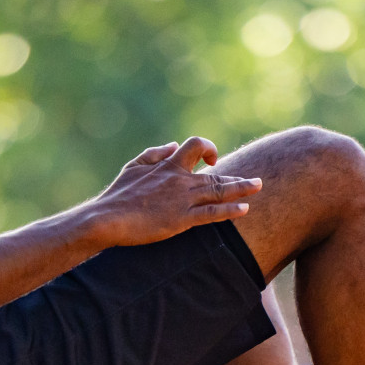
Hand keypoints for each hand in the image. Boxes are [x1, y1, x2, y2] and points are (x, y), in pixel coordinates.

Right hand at [80, 137, 261, 249]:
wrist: (106, 218)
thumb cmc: (117, 195)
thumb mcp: (133, 166)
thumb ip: (155, 154)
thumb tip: (173, 145)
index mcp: (168, 166)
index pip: (195, 146)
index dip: (208, 149)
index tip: (212, 160)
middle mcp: (179, 180)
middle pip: (216, 172)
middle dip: (237, 177)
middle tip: (255, 181)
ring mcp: (182, 200)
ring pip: (219, 190)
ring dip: (241, 188)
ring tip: (258, 186)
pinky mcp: (181, 219)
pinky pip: (212, 213)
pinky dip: (229, 210)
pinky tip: (244, 209)